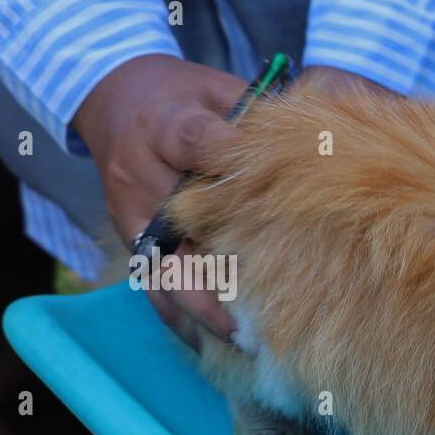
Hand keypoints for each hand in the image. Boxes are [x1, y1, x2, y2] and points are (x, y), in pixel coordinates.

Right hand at [73, 55, 245, 341]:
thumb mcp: (217, 90)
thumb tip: (319, 142)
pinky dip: (184, 321)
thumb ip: (258, 119)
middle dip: (222, 271)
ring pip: (163, 273)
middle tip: (267, 306)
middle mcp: (142, 176)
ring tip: (247, 342)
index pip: (195, 140)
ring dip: (203, 313)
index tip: (269, 178)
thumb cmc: (184, 98)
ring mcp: (132, 215)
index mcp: (165, 126)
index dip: (230, 159)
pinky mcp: (132, 241)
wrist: (115, 98)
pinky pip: (153, 289)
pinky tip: (219, 344)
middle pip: (178, 227)